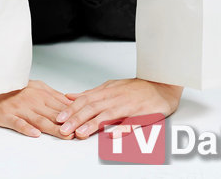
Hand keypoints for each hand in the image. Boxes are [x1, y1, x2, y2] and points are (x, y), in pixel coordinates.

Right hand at [0, 79, 75, 138]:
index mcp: (41, 93)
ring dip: (53, 128)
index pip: (61, 105)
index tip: (85, 120)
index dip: (74, 114)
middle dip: (68, 123)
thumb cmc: (13, 86)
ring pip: (39, 119)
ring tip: (64, 135)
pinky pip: (18, 123)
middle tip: (80, 132)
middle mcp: (33, 100)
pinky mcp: (7, 115)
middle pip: (53, 114)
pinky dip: (27, 128)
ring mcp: (20, 108)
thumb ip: (51, 94)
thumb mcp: (35, 86)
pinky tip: (34, 134)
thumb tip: (69, 102)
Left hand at [55, 78, 182, 138]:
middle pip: (93, 107)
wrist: (162, 85)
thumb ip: (90, 94)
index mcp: (107, 91)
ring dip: (93, 124)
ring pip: (109, 115)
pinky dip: (121, 129)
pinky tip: (112, 136)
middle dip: (77, 119)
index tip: (59, 118)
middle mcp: (115, 97)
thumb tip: (70, 96)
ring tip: (81, 133)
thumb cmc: (135, 88)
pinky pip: (131, 123)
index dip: (71, 109)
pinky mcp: (142, 114)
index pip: (85, 100)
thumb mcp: (110, 87)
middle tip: (64, 129)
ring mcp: (129, 106)